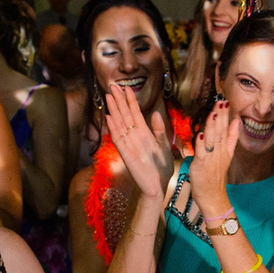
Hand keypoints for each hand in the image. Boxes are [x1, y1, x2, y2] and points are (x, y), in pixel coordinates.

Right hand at [104, 85, 173, 202]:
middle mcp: (135, 137)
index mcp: (144, 134)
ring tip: (109, 97)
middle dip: (119, 101)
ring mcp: (129, 145)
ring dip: (114, 111)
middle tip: (112, 86)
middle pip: (125, 115)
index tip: (126, 88)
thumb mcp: (164, 145)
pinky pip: (118, 140)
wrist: (158, 186)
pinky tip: (109, 118)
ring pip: (119, 124)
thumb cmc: (161, 168)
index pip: (135, 113)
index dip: (130, 100)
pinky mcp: (126, 155)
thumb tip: (156, 113)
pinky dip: (113, 129)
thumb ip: (160, 130)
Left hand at [189, 99, 237, 218]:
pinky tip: (201, 133)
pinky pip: (202, 152)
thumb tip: (235, 122)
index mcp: (224, 149)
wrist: (213, 197)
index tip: (225, 102)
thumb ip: (231, 138)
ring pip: (212, 139)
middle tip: (221, 102)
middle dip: (220, 116)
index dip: (226, 116)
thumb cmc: (215, 177)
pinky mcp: (202, 165)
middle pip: (220, 131)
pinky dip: (201, 143)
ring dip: (213, 125)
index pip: (226, 129)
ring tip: (214, 112)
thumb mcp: (227, 155)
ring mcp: (211, 158)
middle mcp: (219, 152)